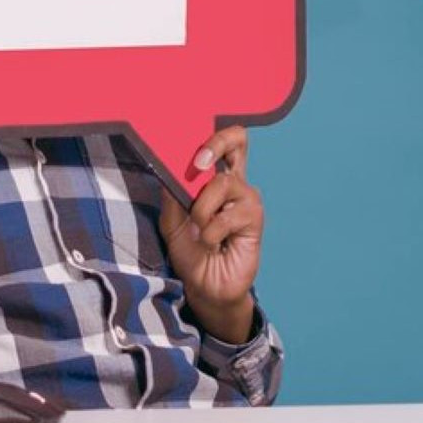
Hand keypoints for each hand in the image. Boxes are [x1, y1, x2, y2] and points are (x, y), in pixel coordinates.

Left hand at [159, 126, 264, 343]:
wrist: (204, 287)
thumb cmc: (191, 253)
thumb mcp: (171, 222)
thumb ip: (172, 195)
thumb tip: (168, 166)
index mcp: (214, 179)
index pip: (222, 142)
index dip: (210, 134)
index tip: (189, 148)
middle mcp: (234, 183)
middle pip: (237, 140)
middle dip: (215, 144)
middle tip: (197, 164)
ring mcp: (246, 200)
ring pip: (221, 183)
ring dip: (202, 209)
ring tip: (199, 231)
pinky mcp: (254, 220)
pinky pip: (228, 214)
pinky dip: (211, 231)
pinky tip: (211, 244)